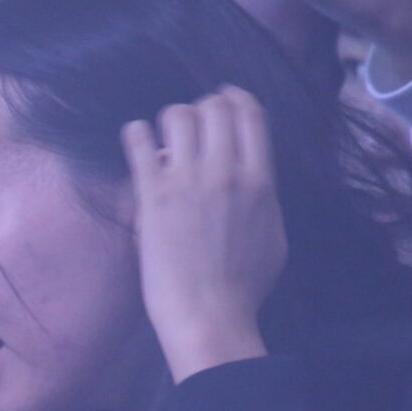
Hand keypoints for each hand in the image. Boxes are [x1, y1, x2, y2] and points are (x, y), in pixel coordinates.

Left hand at [123, 86, 284, 381]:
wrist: (208, 313)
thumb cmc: (244, 286)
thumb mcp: (274, 237)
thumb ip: (264, 199)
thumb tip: (254, 179)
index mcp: (260, 180)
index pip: (250, 114)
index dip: (235, 98)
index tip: (223, 97)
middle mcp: (225, 171)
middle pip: (214, 107)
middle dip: (202, 108)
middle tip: (191, 124)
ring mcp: (187, 181)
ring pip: (178, 115)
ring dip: (170, 120)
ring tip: (164, 138)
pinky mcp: (152, 195)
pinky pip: (140, 143)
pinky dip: (137, 134)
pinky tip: (136, 139)